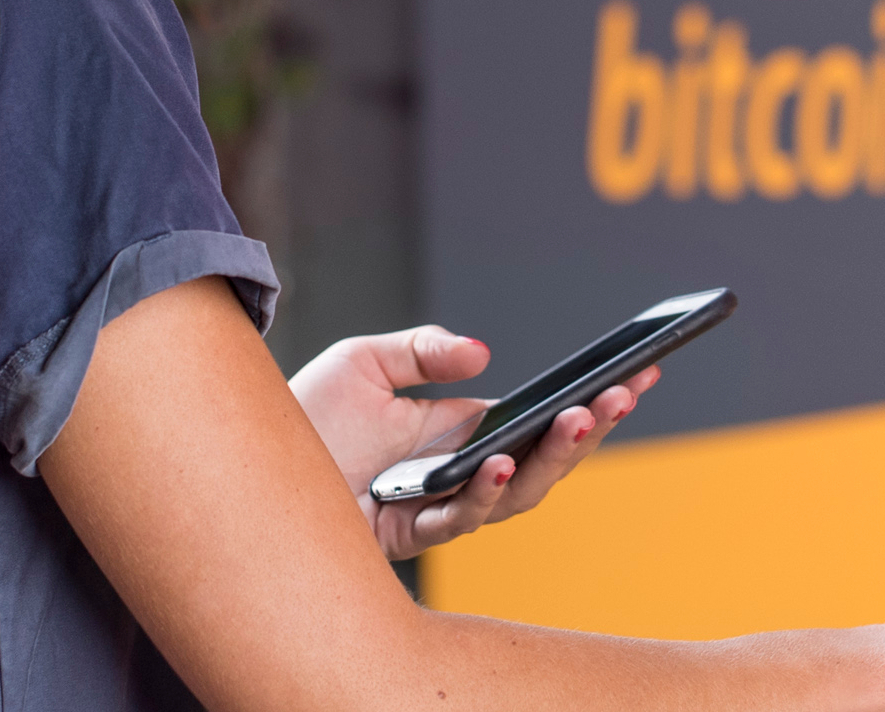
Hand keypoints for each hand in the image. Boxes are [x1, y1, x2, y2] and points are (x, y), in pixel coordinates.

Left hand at [284, 325, 659, 559]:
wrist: (244, 462)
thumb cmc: (306, 415)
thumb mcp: (368, 361)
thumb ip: (425, 351)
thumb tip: (484, 356)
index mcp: (463, 431)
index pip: (543, 419)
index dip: (593, 400)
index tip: (640, 370)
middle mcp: (461, 472)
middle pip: (546, 461)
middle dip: (591, 430)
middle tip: (624, 393)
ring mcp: (440, 506)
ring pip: (517, 496)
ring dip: (552, 459)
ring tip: (579, 419)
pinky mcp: (409, 532)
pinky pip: (459, 518)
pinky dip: (483, 491)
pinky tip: (495, 460)